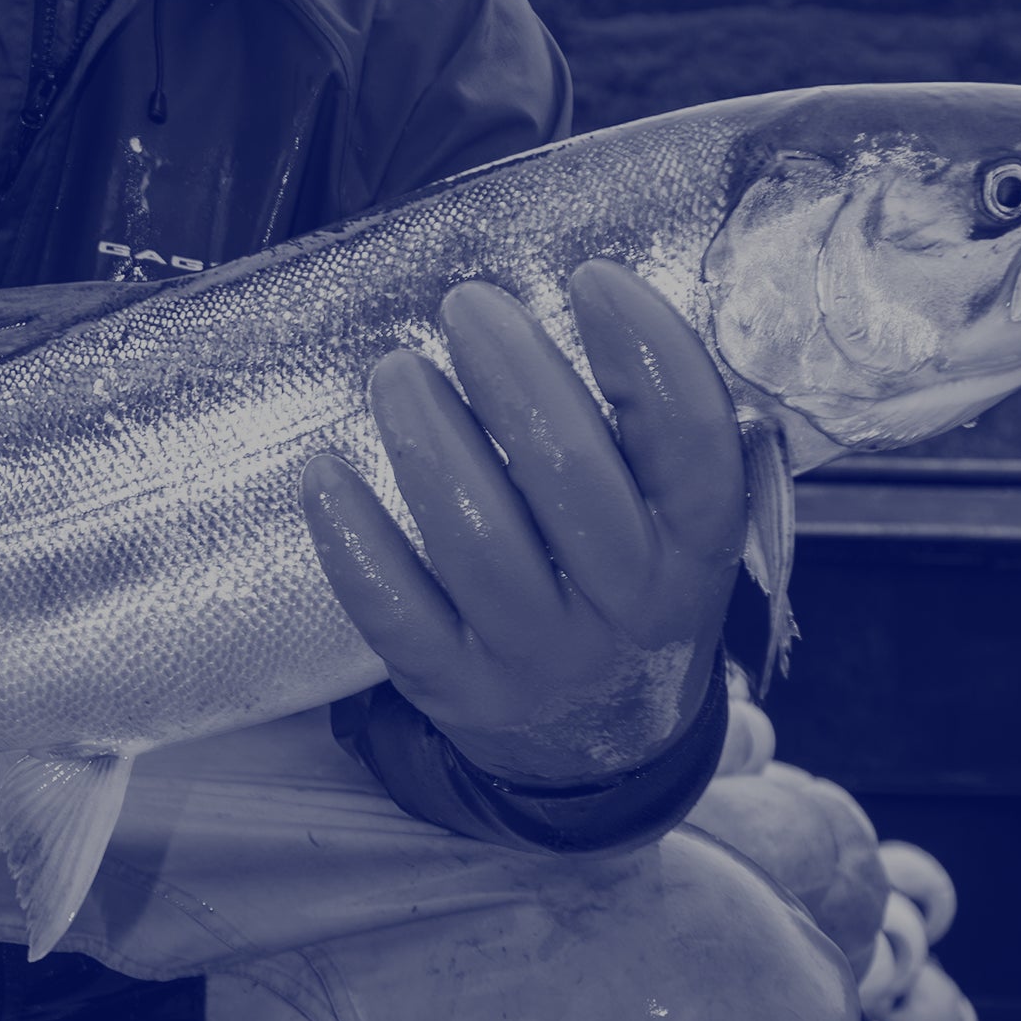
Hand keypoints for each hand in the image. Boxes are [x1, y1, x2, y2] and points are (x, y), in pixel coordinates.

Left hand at [301, 261, 746, 787]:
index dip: (649, 357)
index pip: (692, 449)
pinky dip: (355, 539)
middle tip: (468, 303)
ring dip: (430, 443)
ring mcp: (540, 656)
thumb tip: (591, 292)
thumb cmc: (624, 583)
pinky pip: (396, 613)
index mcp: (697, 550)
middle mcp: (628, 608)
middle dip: (517, 379)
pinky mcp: (457, 689)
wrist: (599, 743)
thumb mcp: (674, 524)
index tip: (593, 277)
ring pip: (479, 545)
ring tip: (396, 369)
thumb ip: (651, 434)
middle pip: (575, 485)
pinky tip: (324, 470)